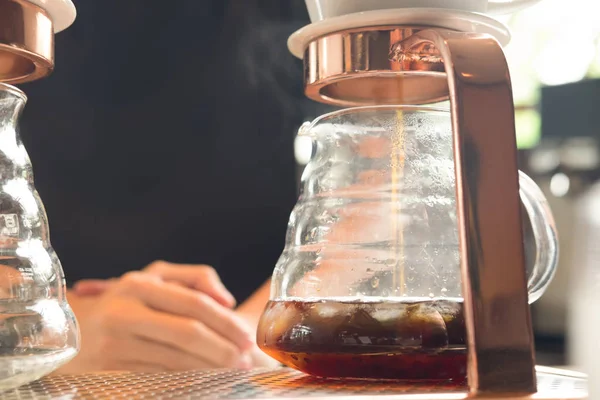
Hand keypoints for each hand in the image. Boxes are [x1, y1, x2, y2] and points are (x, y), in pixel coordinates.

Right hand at [61, 268, 254, 372]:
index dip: (226, 322)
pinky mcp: (109, 371)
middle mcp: (124, 312)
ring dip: (210, 368)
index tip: (246, 337)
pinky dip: (187, 379)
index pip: (194, 303)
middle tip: (245, 360)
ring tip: (232, 370)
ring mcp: (114, 343)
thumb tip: (226, 300)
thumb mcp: (157, 277)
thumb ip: (197, 278)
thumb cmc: (126, 300)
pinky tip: (205, 377)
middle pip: (188, 332)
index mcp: (139, 285)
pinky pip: (158, 377)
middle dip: (223, 349)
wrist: (70, 329)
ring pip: (176, 359)